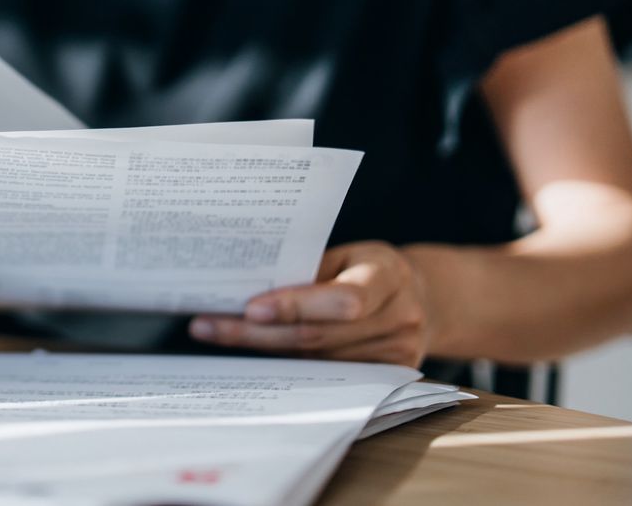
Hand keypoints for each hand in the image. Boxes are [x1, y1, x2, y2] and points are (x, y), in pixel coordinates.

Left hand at [187, 242, 434, 366]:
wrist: (422, 299)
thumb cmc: (370, 269)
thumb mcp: (347, 254)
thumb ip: (308, 269)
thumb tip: (246, 281)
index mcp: (388, 276)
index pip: (343, 298)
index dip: (296, 305)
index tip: (251, 307)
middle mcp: (399, 318)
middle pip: (318, 336)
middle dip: (258, 333)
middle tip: (209, 327)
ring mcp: (397, 353)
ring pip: (315, 360)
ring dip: (263, 350)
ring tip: (217, 335)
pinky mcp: (388, 377)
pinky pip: (326, 375)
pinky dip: (287, 364)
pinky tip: (252, 355)